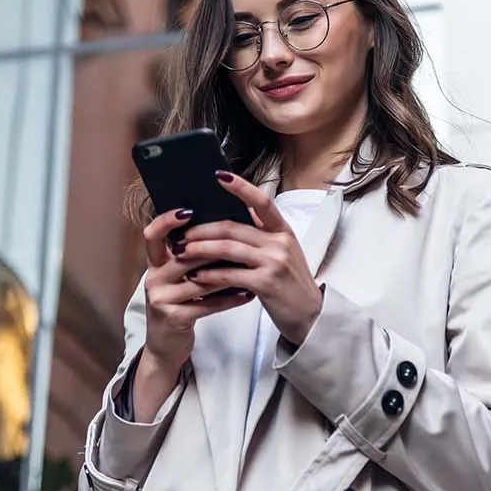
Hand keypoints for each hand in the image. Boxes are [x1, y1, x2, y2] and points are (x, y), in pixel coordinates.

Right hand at [136, 207, 255, 368]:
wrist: (167, 345)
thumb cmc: (179, 304)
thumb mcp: (178, 278)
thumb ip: (191, 256)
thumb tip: (221, 226)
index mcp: (155, 263)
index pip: (153, 234)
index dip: (166, 221)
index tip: (188, 210)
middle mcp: (154, 277)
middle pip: (185, 255)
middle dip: (215, 248)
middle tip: (242, 239)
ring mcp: (162, 298)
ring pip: (200, 280)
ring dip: (228, 274)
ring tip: (252, 267)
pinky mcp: (174, 317)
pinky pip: (207, 305)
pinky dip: (230, 299)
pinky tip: (248, 295)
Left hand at [175, 171, 324, 344]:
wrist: (309, 314)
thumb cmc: (289, 283)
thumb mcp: (281, 252)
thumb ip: (261, 235)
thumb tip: (229, 219)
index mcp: (283, 230)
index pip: (262, 201)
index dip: (241, 187)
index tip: (219, 176)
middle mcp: (280, 242)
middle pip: (232, 228)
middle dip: (202, 230)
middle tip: (181, 234)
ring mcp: (274, 261)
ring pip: (227, 248)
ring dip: (199, 249)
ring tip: (181, 252)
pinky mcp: (265, 282)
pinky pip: (229, 273)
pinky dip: (209, 274)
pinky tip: (195, 276)